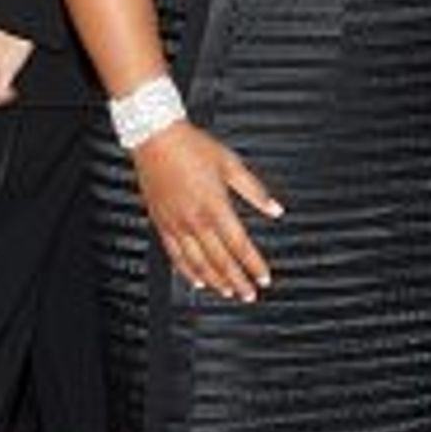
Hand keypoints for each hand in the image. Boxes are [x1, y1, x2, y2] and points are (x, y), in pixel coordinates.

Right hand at [134, 121, 283, 301]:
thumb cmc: (191, 147)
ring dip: (216, 281)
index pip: (240, 245)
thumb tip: (275, 209)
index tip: (264, 277)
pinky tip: (197, 280)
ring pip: (198, 263)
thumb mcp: (231, 164)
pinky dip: (187, 271)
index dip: (254, 265)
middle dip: (238, 281)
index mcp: (216, 206)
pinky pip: (175, 255)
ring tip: (229, 293)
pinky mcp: (161, 224)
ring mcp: (176, 224)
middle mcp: (196, 220)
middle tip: (249, 294)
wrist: (155, 138)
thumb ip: (255, 191)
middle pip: (221, 261)